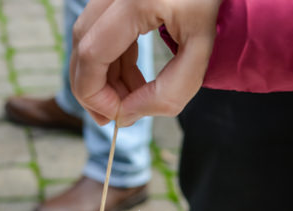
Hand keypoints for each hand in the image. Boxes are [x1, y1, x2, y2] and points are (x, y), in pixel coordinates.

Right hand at [69, 0, 221, 126]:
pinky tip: (132, 80)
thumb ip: (169, 91)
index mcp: (135, 2)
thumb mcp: (201, 51)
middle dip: (93, 90)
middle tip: (116, 115)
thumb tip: (126, 115)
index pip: (91, 55)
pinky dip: (111, 62)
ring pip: (87, 42)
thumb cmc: (211, 4)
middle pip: (82, 48)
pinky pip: (99, 33)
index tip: (117, 117)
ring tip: (131, 98)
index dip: (95, 95)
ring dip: (102, 77)